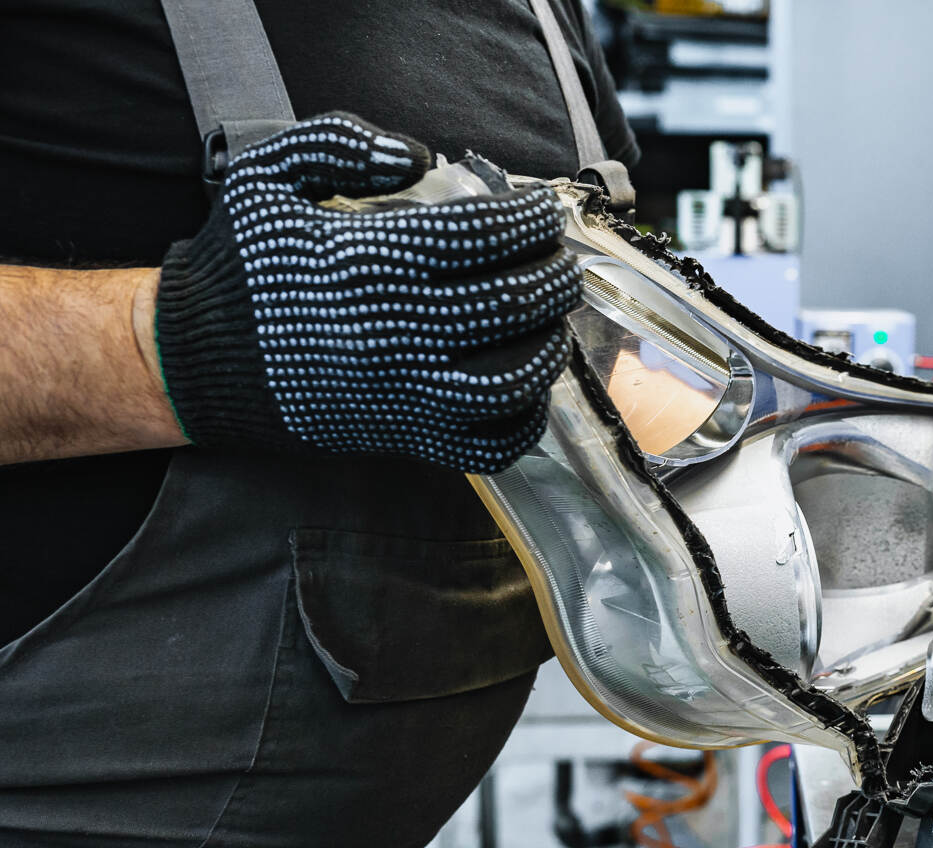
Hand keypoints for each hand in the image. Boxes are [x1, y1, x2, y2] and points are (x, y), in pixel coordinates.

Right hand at [154, 113, 580, 473]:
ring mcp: (405, 394)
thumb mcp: (266, 178)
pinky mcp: (406, 439)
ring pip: (514, 378)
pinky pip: (492, 444)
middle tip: (561, 263)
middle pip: (513, 303)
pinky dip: (526, 418)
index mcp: (367, 263)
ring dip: (550, 344)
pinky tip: (528, 385)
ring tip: (553, 319)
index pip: (484, 235)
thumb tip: (421, 156)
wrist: (197, 360)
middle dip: (554, 277)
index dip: (530, 220)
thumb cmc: (242, 266)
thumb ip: (339, 144)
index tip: (545, 213)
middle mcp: (394, 332)